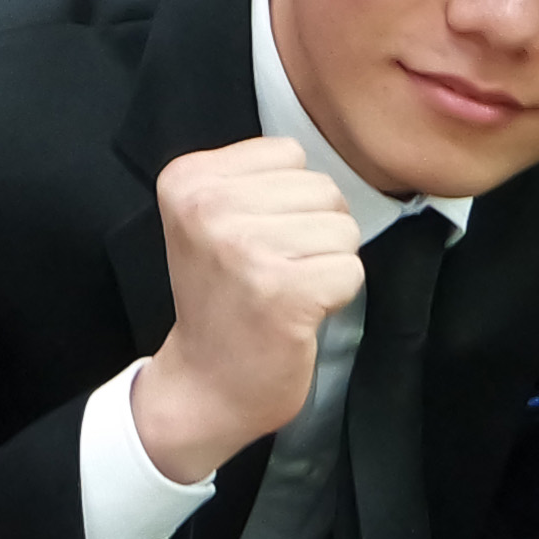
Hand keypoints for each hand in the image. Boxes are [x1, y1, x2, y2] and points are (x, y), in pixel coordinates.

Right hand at [125, 138, 366, 485]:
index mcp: (187, 179)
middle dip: (314, 231)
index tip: (253, 241)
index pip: (289, 154)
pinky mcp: (282, 292)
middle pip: (321, 188)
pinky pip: (351, 270)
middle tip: (274, 271)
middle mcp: (208, 207)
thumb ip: (254, 180)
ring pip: (342, 228)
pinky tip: (299, 313)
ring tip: (286, 290)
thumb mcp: (210, 219)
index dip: (289, 201)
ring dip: (327, 264)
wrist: (205, 384)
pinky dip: (337, 295)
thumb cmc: (221, 300)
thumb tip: (322, 165)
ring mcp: (244, 249)